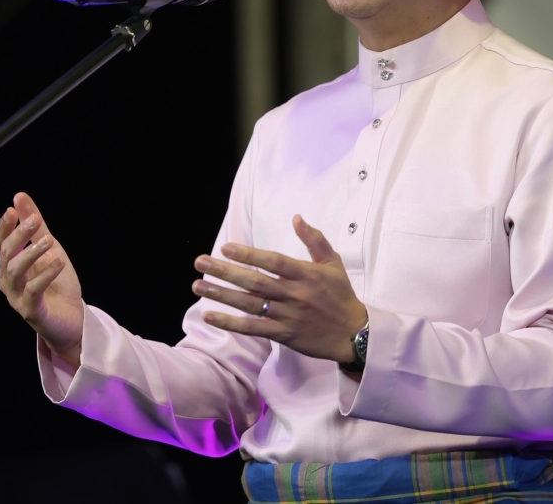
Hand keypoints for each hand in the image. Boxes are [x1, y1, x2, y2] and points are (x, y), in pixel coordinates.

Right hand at [0, 192, 84, 368]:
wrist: (72, 318)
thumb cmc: (57, 283)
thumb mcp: (49, 248)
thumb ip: (35, 225)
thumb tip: (19, 197)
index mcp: (10, 264)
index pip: (0, 242)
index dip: (4, 226)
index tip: (12, 210)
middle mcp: (9, 280)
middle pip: (6, 254)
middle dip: (19, 235)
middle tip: (36, 220)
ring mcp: (17, 297)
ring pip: (15, 272)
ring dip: (31, 253)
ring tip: (49, 240)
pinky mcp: (31, 310)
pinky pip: (33, 291)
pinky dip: (45, 274)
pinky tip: (58, 262)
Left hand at [192, 215, 367, 363]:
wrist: (354, 334)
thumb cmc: (341, 295)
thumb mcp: (333, 263)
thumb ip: (315, 239)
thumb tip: (297, 217)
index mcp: (305, 275)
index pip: (273, 262)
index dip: (249, 255)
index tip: (226, 247)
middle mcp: (294, 294)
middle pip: (255, 282)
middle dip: (225, 271)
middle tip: (200, 262)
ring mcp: (287, 316)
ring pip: (249, 305)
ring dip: (222, 295)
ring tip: (198, 286)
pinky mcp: (283, 335)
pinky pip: (253, 328)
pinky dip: (231, 323)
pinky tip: (210, 315)